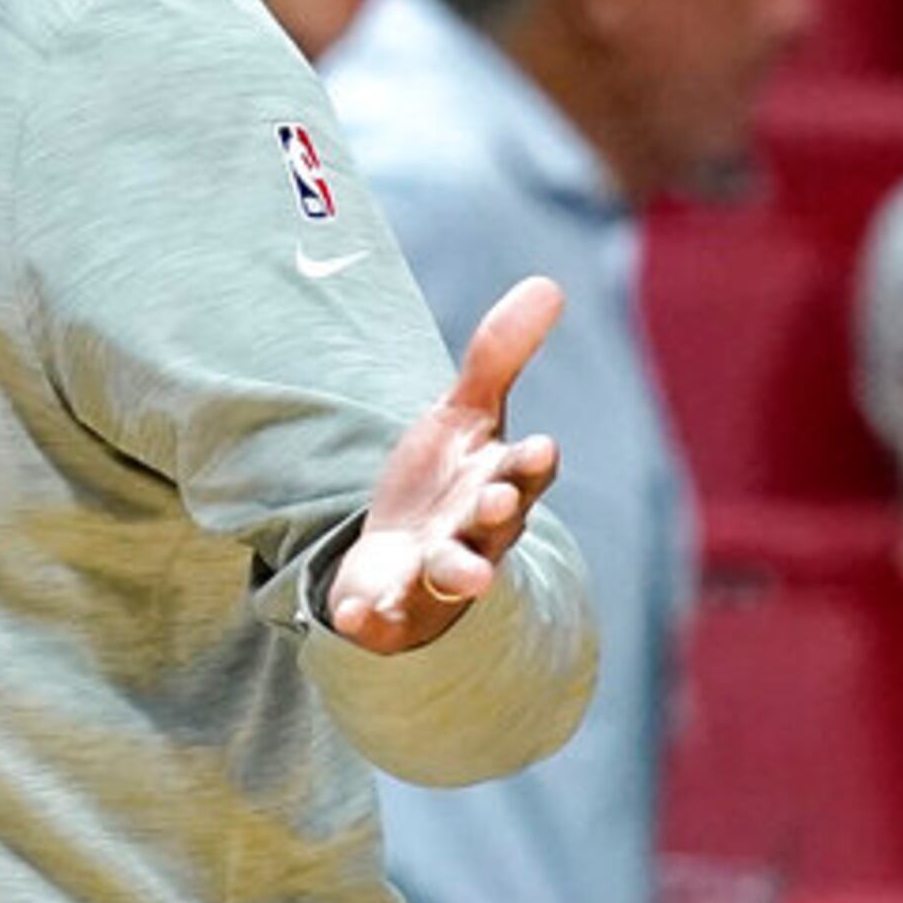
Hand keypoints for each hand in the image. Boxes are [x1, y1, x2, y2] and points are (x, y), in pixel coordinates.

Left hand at [327, 277, 565, 653]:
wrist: (402, 559)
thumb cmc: (446, 483)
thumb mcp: (465, 416)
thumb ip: (498, 357)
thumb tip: (550, 283)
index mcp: (498, 482)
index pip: (525, 472)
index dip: (532, 462)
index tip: (540, 446)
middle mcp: (476, 531)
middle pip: (495, 524)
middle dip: (498, 512)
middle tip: (498, 500)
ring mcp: (436, 573)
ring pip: (454, 574)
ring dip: (459, 572)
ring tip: (463, 575)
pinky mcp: (394, 606)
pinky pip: (385, 617)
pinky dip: (372, 618)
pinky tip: (352, 617)